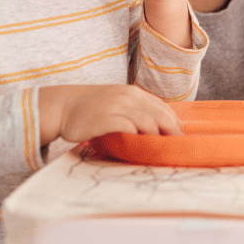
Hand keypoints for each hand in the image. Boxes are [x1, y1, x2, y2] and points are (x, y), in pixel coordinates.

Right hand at [39, 84, 182, 145]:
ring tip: (161, 150)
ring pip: (147, 122)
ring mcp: (117, 107)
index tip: (180, 137)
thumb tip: (158, 129)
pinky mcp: (104, 119)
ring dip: (157, 138)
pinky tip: (140, 147)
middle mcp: (129, 97)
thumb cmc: (92, 108)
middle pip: (160, 114)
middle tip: (176, 147)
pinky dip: (137, 138)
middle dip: (172, 132)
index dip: (175, 123)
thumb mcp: (118, 102)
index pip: (164, 108)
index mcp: (135, 93)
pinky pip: (128, 128)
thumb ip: (136, 110)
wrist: (63, 106)